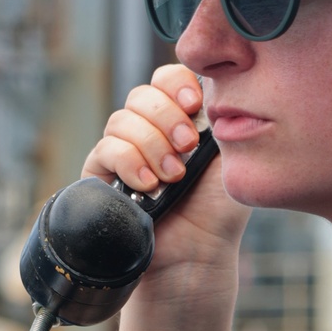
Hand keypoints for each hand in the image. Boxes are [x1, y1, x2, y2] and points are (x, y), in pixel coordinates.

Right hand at [82, 66, 247, 298]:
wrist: (197, 253)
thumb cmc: (218, 208)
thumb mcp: (229, 153)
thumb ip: (217, 113)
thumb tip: (204, 78)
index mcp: (182, 117)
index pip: (168, 77)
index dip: (177, 83)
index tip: (195, 103)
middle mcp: (151, 129)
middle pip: (143, 93)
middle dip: (167, 116)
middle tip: (188, 146)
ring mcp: (124, 150)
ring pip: (123, 119)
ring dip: (152, 145)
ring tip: (173, 177)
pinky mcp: (102, 175)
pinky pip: (106, 148)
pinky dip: (130, 162)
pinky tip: (150, 185)